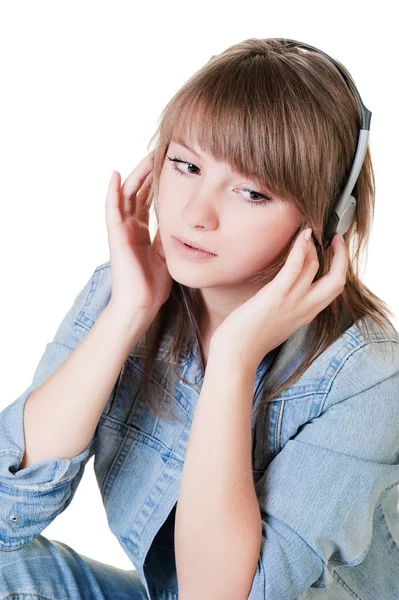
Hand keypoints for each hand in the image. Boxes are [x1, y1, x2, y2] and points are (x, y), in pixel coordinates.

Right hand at [105, 151, 172, 315]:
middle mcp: (129, 228)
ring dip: (135, 175)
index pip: (146, 201)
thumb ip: (169, 236)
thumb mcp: (167, 253)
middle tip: (160, 154)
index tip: (168, 166)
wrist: (142, 304)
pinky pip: (111, 209)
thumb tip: (180, 221)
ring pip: (125, 195)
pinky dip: (112, 191)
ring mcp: (121, 230)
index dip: (155, 183)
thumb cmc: (153, 285)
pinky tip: (115, 175)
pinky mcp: (115, 235)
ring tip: (148, 157)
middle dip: (148, 173)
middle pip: (136, 193)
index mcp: (141, 232)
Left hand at [209, 229, 347, 371]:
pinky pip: (295, 268)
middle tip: (334, 238)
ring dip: (315, 246)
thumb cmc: (247, 340)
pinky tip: (302, 235)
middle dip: (340, 256)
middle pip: (337, 279)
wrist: (235, 356)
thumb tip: (281, 290)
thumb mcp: (274, 322)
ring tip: (309, 231)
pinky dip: (301, 249)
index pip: (332, 289)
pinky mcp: (276, 296)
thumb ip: (285, 307)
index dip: (338, 269)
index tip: (334, 252)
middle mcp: (305, 308)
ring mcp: (292, 302)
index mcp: (305, 314)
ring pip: (316, 268)